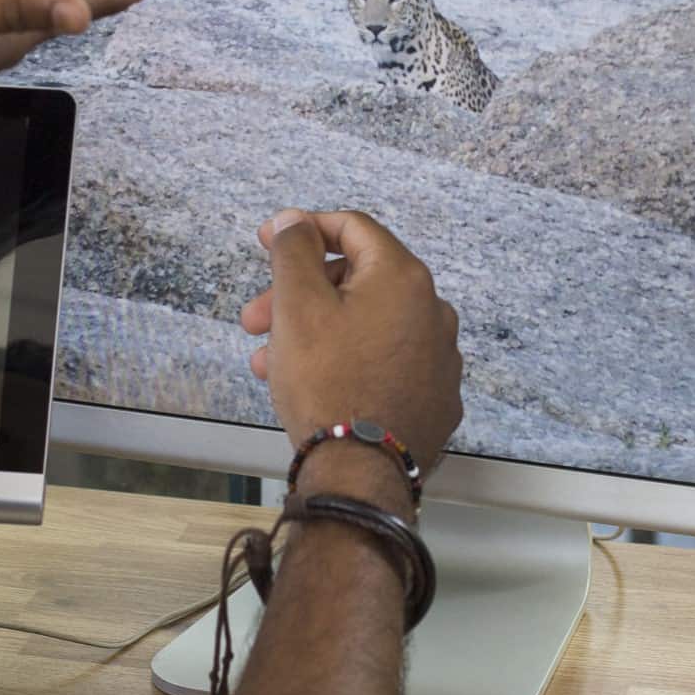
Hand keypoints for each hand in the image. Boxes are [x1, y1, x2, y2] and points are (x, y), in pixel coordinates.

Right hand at [240, 209, 462, 470]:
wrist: (360, 474)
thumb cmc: (326, 380)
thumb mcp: (298, 304)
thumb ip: (295, 249)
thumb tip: (295, 219)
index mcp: (404, 278)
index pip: (352, 228)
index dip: (303, 228)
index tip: (264, 242)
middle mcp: (434, 311)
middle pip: (357, 280)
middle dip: (299, 293)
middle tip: (254, 320)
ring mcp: (440, 359)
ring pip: (366, 325)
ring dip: (315, 332)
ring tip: (269, 362)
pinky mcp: (436, 400)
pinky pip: (385, 362)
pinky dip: (348, 361)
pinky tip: (313, 385)